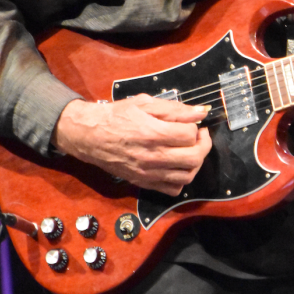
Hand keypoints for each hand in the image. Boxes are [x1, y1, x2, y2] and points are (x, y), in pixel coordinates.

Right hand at [52, 95, 212, 195]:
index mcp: (152, 133)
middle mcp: (152, 156)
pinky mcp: (143, 183)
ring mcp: (148, 173)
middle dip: (203, 145)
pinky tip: (177, 166)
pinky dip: (181, 179)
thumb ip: (174, 109)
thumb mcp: (144, 103)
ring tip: (189, 150)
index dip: (195, 127)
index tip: (192, 124)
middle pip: (194, 158)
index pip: (189, 135)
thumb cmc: (116, 116)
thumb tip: (199, 112)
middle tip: (199, 136)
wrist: (89, 136)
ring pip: (187, 176)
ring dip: (195, 163)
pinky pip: (173, 189)